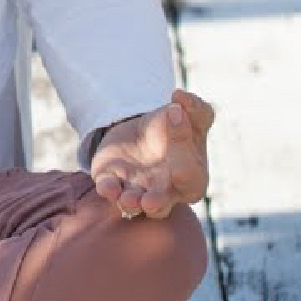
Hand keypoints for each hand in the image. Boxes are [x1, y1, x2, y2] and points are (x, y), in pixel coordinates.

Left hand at [91, 88, 215, 220]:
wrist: (144, 132)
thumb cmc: (177, 128)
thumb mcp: (192, 115)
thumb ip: (195, 107)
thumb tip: (181, 97)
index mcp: (191, 178)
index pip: (190, 177)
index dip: (186, 165)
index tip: (176, 130)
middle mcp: (164, 190)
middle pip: (161, 203)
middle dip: (156, 203)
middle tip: (150, 201)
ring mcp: (138, 189)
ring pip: (134, 203)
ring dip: (130, 202)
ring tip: (127, 200)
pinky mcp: (113, 181)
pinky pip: (110, 188)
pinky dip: (108, 189)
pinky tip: (106, 186)